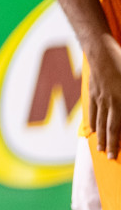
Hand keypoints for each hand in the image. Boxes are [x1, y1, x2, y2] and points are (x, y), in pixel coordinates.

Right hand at [87, 34, 120, 158]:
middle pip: (110, 127)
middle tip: (109, 157)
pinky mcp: (93, 92)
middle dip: (110, 144)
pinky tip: (93, 129)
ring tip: (100, 148)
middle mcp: (110, 102)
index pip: (120, 126)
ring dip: (100, 136)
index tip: (119, 154)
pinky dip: (93, 122)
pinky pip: (92, 111)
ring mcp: (100, 98)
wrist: (100, 51)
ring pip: (100, 121)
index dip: (120, 140)